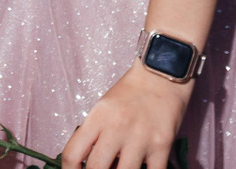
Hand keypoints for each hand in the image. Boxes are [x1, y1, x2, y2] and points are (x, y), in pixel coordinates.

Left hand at [62, 64, 191, 168]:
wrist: (160, 76)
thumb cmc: (129, 93)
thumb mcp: (103, 108)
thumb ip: (95, 135)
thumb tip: (91, 165)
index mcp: (97, 118)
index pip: (72, 154)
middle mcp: (116, 128)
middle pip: (96, 168)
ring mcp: (140, 138)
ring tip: (121, 168)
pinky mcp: (162, 146)